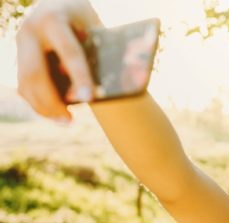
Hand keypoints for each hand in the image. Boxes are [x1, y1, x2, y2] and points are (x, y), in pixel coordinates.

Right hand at [16, 0, 103, 121]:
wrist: (60, 5)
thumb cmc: (86, 20)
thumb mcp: (94, 27)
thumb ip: (101, 50)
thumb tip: (125, 80)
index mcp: (53, 19)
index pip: (69, 52)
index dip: (79, 77)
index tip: (90, 99)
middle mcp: (30, 31)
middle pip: (36, 73)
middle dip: (52, 101)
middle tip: (70, 121)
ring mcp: (20, 45)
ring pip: (26, 83)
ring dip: (44, 107)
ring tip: (66, 121)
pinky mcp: (18, 58)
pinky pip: (24, 86)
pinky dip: (39, 103)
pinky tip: (55, 114)